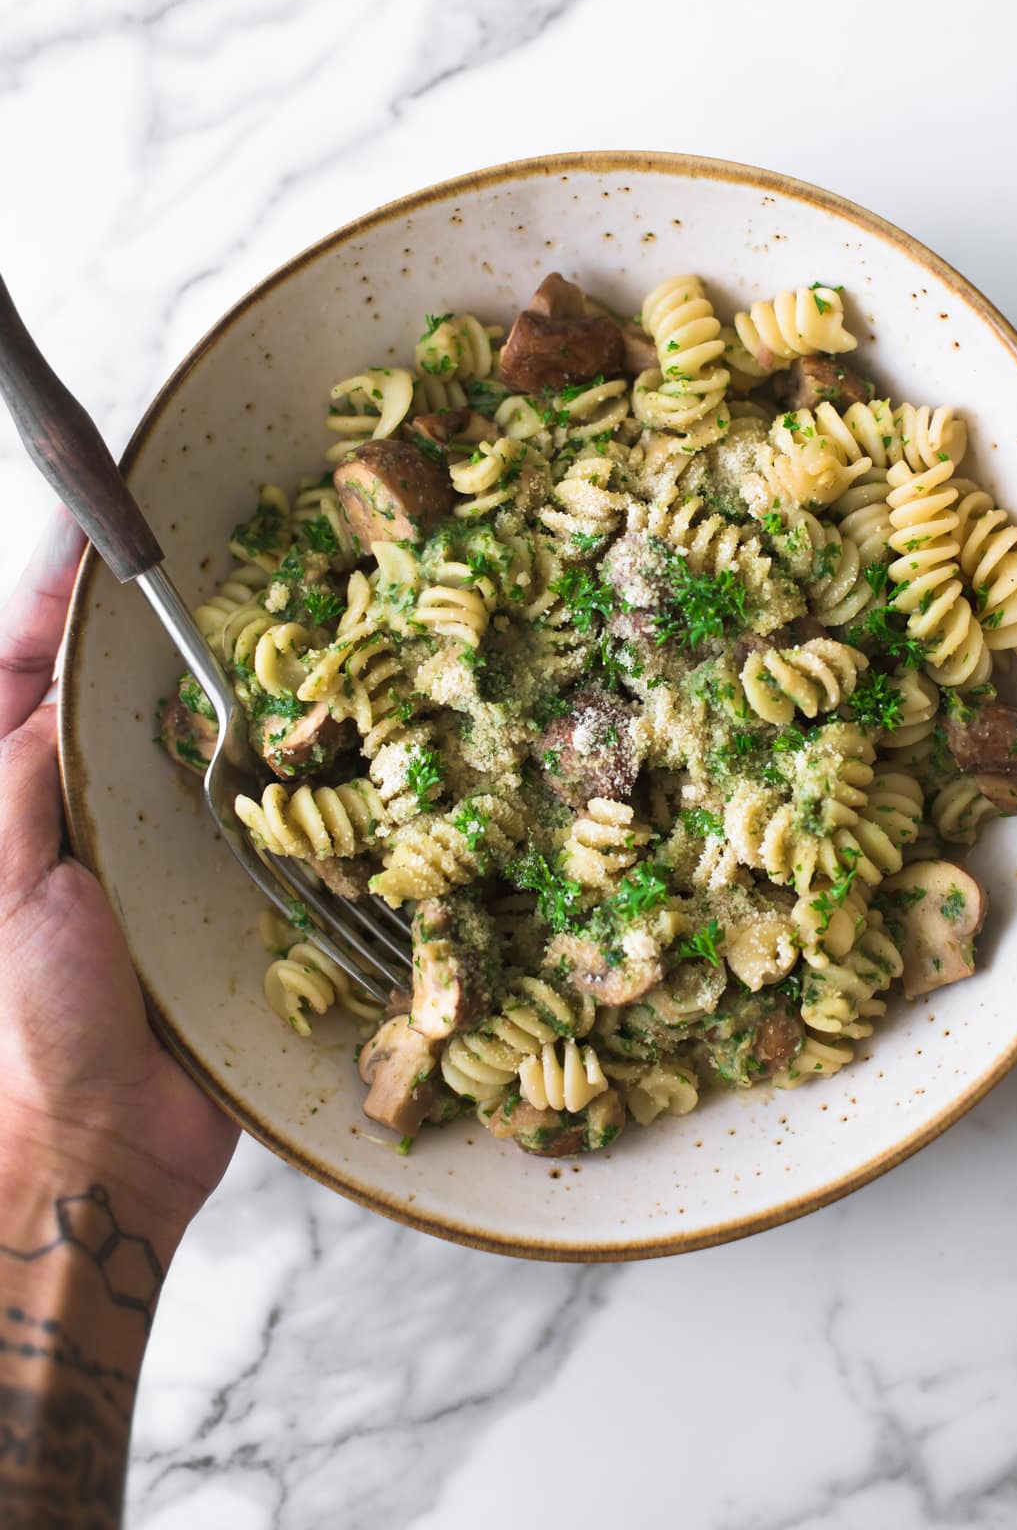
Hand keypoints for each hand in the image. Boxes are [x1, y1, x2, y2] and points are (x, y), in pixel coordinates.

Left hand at [0, 510, 236, 1229]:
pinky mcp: (226, 895)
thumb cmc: (24, 1014)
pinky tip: (333, 733)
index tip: (92, 522)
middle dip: (154, 623)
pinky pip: (265, 817)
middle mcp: (86, 810)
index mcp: (14, 794)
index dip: (56, 592)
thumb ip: (24, 769)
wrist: (95, 1146)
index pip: (24, 665)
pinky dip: (298, 776)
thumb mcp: (2, 872)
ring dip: (236, 689)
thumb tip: (64, 683)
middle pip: (118, 690)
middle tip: (202, 548)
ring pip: (200, 742)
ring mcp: (159, 851)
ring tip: (281, 614)